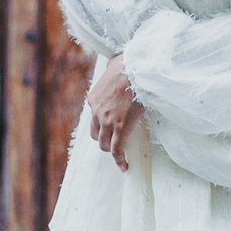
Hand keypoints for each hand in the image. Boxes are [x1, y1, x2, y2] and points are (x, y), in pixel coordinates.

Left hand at [86, 54, 143, 171]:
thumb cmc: (129, 64)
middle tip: (115, 141)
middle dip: (104, 139)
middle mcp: (96, 111)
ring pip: (104, 143)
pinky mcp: (119, 127)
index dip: (101, 126)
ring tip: (121, 154)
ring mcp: (107, 120)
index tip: (109, 130)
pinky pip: (117, 149)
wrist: (137, 68)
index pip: (93, 119)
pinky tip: (124, 167)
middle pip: (95, 134)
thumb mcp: (113, 66)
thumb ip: (112, 71)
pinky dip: (119, 160)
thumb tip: (117, 65)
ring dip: (111, 149)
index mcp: (93, 98)